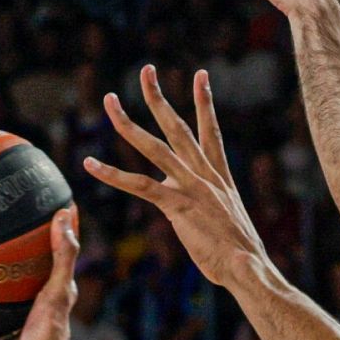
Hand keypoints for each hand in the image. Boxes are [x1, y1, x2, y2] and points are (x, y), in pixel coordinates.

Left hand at [86, 65, 268, 286]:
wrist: (249, 268)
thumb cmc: (239, 254)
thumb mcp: (226, 222)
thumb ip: (208, 208)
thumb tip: (196, 211)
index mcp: (219, 177)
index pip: (210, 131)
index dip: (204, 102)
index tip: (200, 75)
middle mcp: (205, 175)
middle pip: (178, 127)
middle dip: (160, 98)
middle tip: (146, 70)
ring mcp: (191, 188)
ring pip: (154, 147)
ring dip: (127, 123)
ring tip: (109, 101)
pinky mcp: (177, 207)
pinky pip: (140, 186)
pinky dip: (112, 174)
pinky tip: (90, 164)